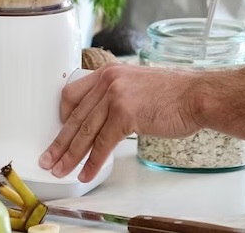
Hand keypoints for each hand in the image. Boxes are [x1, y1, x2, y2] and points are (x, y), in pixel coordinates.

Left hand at [39, 64, 200, 181]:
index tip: (60, 132)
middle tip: (49, 158)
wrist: (195, 95)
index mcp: (109, 72)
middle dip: (60, 142)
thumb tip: (101, 118)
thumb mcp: (136, 85)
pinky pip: (103, 144)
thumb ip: (116, 96)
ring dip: (70, 155)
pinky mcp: (126, 114)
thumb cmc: (173, 93)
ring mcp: (116, 97)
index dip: (62, 117)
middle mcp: (109, 81)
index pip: (72, 94)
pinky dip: (92, 162)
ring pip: (85, 132)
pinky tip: (86, 172)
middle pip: (75, 116)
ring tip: (61, 170)